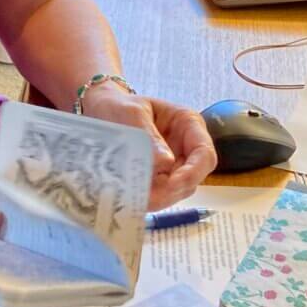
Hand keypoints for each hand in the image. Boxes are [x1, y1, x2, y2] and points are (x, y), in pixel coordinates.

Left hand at [81, 88, 216, 209]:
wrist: (101, 111)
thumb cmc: (120, 106)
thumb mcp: (132, 114)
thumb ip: (149, 136)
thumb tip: (165, 164)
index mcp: (188, 124)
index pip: (204, 154)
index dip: (192, 173)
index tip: (170, 184)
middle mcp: (186, 147)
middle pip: (193, 178)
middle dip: (172, 191)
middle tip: (146, 198)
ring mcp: (174, 164)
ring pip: (177, 191)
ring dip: (160, 199)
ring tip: (134, 199)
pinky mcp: (159, 177)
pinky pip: (160, 194)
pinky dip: (149, 199)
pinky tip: (131, 199)